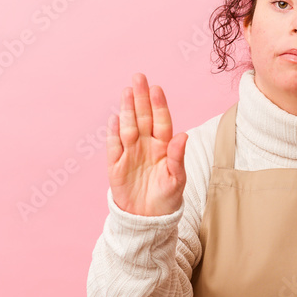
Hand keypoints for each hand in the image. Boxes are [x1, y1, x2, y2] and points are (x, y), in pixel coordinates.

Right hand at [107, 73, 187, 215]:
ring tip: (127, 91)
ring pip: (128, 126)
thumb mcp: (176, 180)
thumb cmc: (167, 198)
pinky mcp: (115, 165)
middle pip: (143, 118)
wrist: (147, 219)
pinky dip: (113, 132)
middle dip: (141, 98)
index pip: (161, 121)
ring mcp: (130, 153)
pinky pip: (113, 146)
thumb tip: (183, 135)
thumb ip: (178, 157)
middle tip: (139, 77)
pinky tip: (114, 118)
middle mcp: (146, 145)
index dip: (159, 105)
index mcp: (164, 147)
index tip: (157, 89)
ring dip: (127, 109)